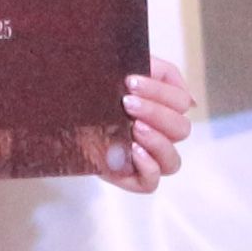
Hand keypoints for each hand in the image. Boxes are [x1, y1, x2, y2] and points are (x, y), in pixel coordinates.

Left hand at [92, 60, 196, 192]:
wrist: (61, 104)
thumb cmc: (96, 86)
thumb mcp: (127, 67)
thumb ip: (163, 74)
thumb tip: (190, 101)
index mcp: (163, 108)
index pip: (181, 102)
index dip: (161, 92)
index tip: (130, 81)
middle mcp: (160, 135)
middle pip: (182, 129)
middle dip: (156, 113)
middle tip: (127, 102)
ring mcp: (146, 158)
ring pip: (173, 160)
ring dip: (157, 141)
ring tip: (134, 127)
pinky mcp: (128, 177)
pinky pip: (151, 183)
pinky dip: (148, 167)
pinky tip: (134, 150)